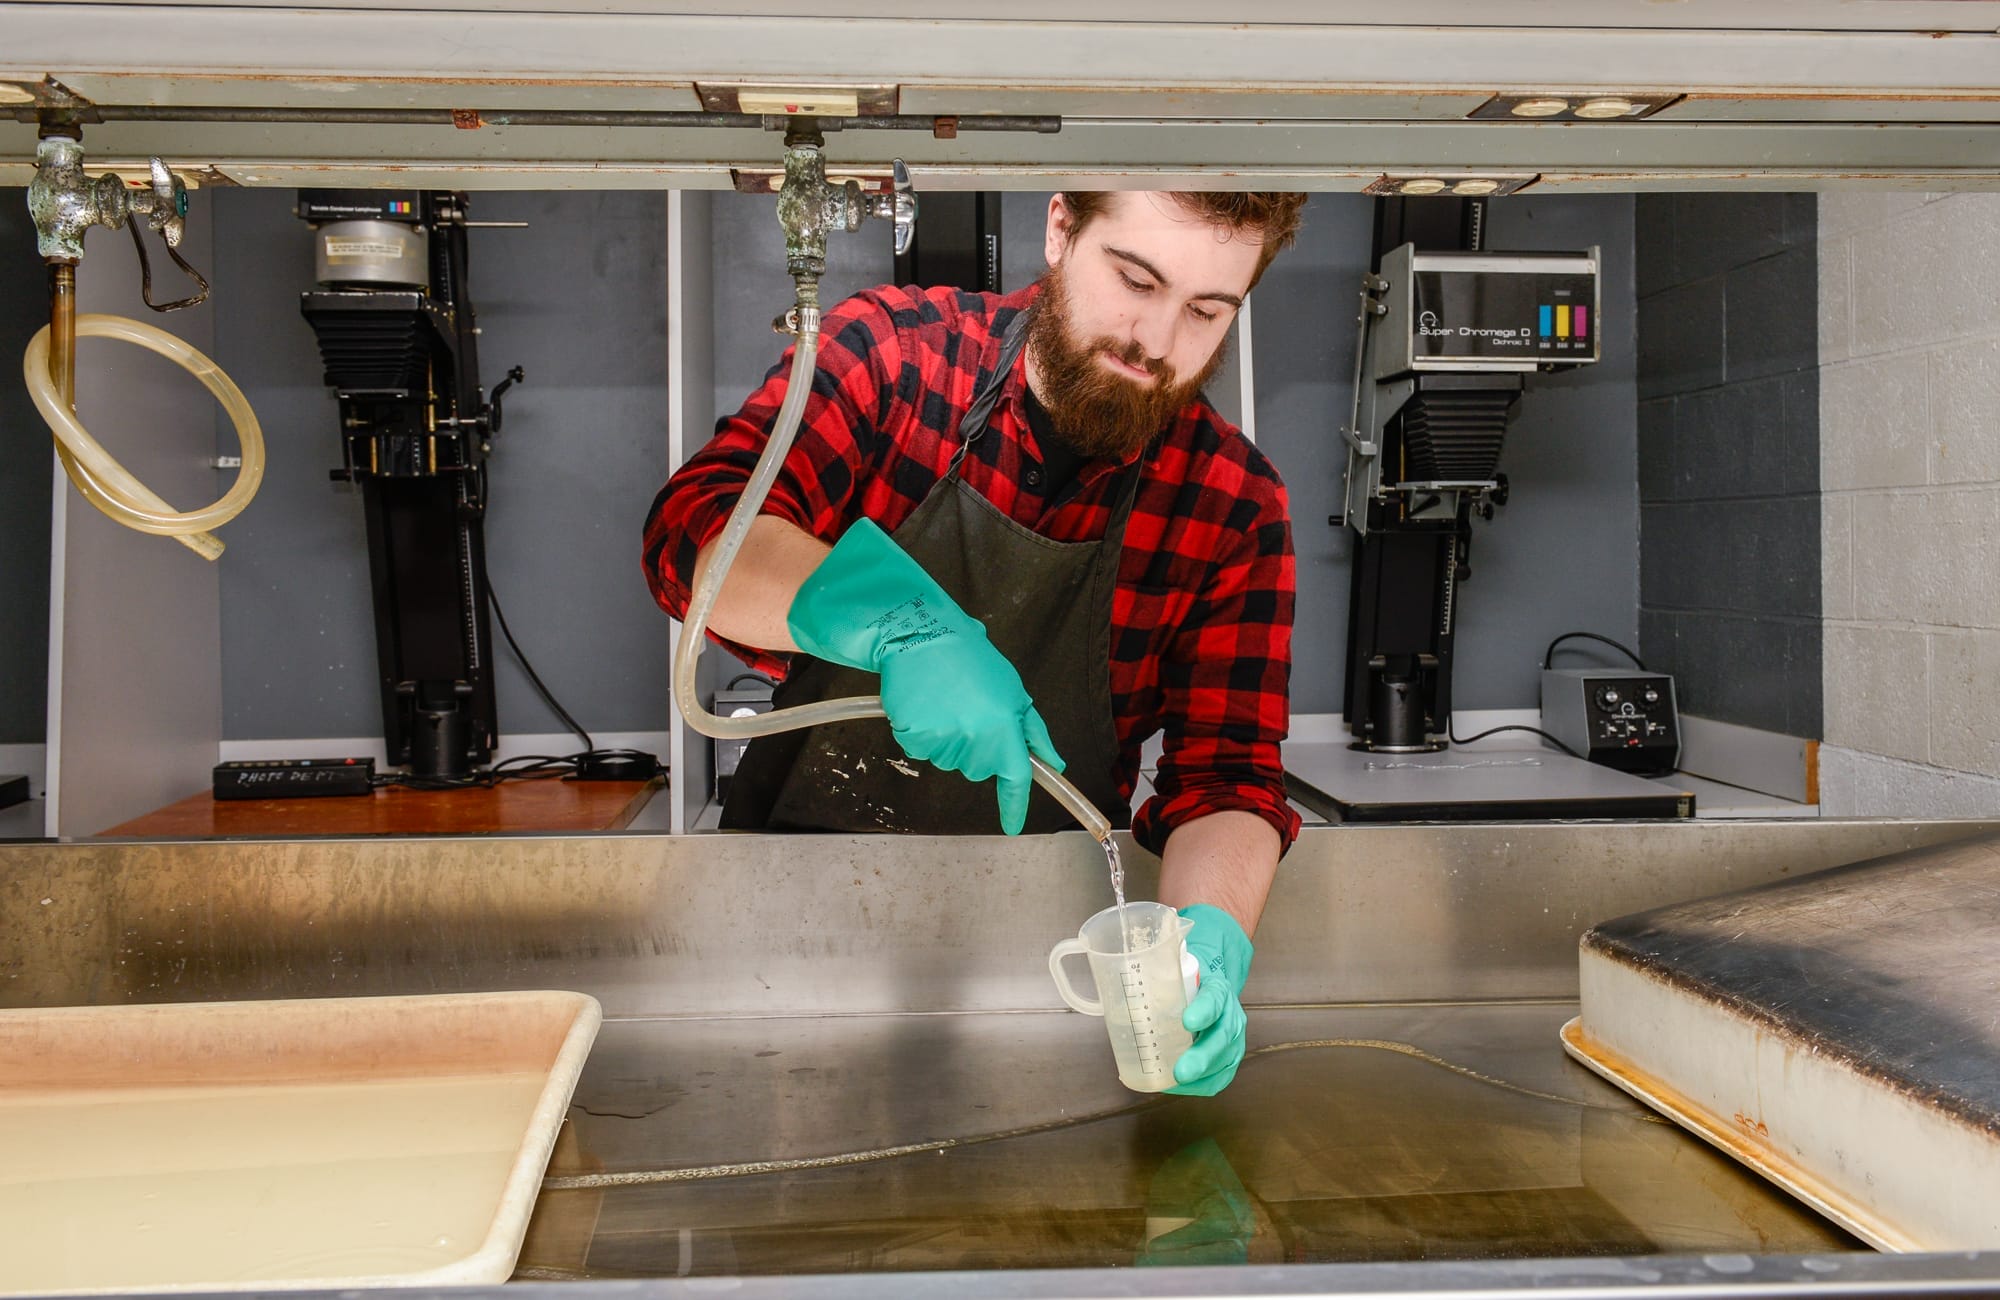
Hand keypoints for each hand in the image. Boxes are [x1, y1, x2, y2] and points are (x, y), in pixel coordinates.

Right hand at [787, 519, 1063, 832]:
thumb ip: (1035, 733)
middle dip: (977, 747)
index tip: (1013, 826)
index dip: (1014, 805)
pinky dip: (924, 734)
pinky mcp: (913, 738)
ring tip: (946, 702)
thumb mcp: (1014, 691)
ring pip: (950, 761)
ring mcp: (942, 741)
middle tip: (969, 710)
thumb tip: (1054, 764)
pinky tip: (926, 706)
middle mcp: (975, 739)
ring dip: (949, 739)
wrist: (923, 637)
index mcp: (1004, 727)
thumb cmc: (971, 660)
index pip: (1015, 778)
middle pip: (978, 769)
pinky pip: (923, 751)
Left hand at [1169, 904, 1253, 1095]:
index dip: (1203, 1011)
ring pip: (1223, 1061)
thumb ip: (1152, 973)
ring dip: (1200, 1076)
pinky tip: (1178, 1086)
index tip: (1186, 1021)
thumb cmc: (1187, 978)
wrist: (1210, 982)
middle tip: (1181, 1071)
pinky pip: (1219, 1077)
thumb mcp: (1174, 968)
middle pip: (1222, 1037)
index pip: (1214, 998)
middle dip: (1202, 1058)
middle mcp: (1230, 1014)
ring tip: (1174, 1082)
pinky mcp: (1228, 1057)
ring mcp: (1232, 1038)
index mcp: (1217, 988)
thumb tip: (1111, 983)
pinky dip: (1200, 1085)